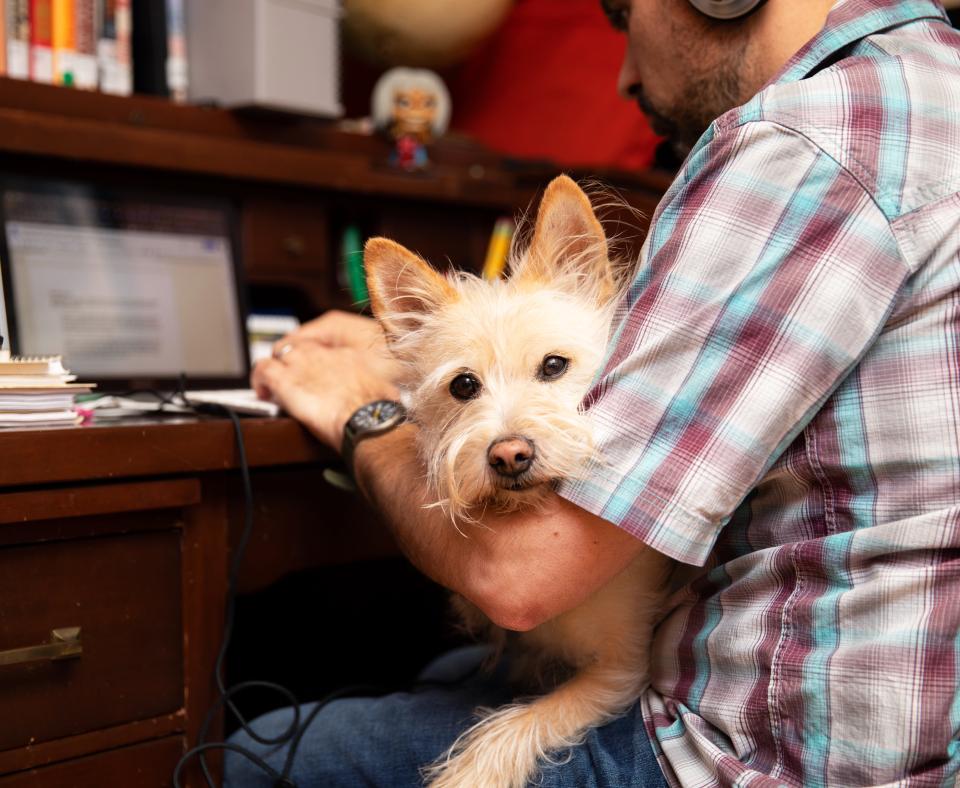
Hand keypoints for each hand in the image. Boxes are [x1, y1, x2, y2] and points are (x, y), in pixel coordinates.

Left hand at [253, 311, 400, 448]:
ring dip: (274, 367)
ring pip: (279, 351)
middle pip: (300, 346)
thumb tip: (382, 400)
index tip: (314, 377)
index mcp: (348, 357)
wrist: (368, 419)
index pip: (324, 351)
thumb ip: (375, 392)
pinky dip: (259, 379)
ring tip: (272, 386)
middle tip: (290, 379)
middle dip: (292, 360)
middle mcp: (324, 355)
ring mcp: (303, 365)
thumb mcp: (383, 394)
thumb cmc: (378, 413)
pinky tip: (262, 393)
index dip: (316, 363)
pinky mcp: (286, 380)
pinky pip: (263, 369)